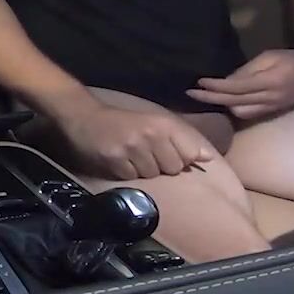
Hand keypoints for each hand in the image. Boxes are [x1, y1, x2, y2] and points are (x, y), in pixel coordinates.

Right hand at [56, 103, 214, 179]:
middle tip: (145, 154)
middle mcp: (151, 134)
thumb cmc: (124, 122)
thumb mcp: (155, 123)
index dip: (180, 158)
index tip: (166, 153)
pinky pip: (132, 177)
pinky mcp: (115, 159)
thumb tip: (208, 158)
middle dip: (161, 166)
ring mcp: (132, 147)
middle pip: (173, 168)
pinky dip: (126, 172)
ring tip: (130, 156)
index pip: (189, 154)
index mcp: (163, 123)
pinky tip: (118, 160)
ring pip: (152, 175)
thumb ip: (182, 140)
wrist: (85, 116)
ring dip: (142, 170)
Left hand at [186, 48, 293, 119]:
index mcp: (269, 82)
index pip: (235, 88)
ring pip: (240, 113)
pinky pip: (250, 114)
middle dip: (210, 99)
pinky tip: (224, 101)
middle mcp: (269, 99)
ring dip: (221, 106)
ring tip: (205, 96)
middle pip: (233, 103)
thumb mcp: (270, 57)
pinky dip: (234, 109)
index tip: (197, 83)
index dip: (215, 87)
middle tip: (189, 93)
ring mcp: (272, 107)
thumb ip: (248, 70)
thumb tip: (227, 80)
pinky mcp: (274, 111)